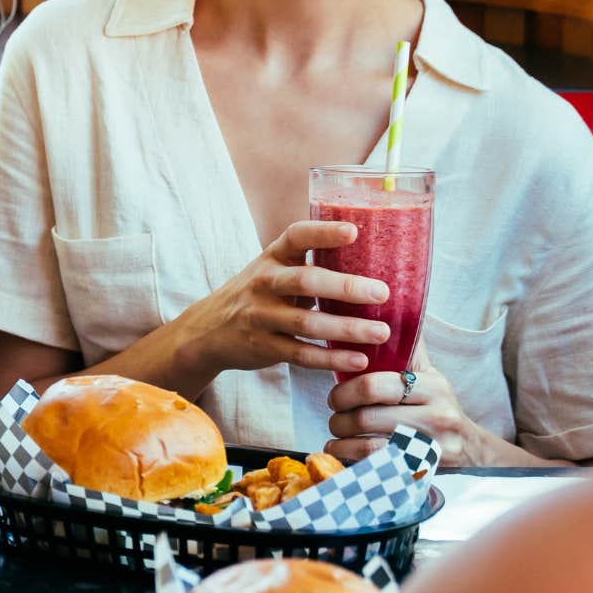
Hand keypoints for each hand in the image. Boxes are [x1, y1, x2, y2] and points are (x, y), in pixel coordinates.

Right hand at [169, 221, 391, 376]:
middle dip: (346, 287)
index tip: (354, 231)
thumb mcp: (273, 270)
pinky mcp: (263, 346)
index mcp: (272, 257)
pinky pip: (301, 354)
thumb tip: (373, 265)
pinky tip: (358, 360)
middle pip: (305, 281)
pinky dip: (331, 358)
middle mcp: (264, 283)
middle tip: (382, 293)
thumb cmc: (258, 295)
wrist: (209, 329)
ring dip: (346, 328)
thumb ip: (309, 266)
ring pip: (307, 323)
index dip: (324, 233)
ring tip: (380, 333)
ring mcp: (261, 316)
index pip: (297, 237)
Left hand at [325, 342, 490, 464]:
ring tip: (336, 434)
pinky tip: (341, 451)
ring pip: (368, 442)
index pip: (377, 383)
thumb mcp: (429, 375)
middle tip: (334, 414)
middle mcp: (437, 415)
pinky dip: (349, 458)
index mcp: (433, 385)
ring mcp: (432, 446)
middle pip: (368, 415)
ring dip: (341, 439)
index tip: (336, 394)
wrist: (472, 450)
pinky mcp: (424, 470)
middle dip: (340, 415)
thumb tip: (387, 304)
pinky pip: (376, 465)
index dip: (346, 390)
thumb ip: (408, 348)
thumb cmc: (437, 406)